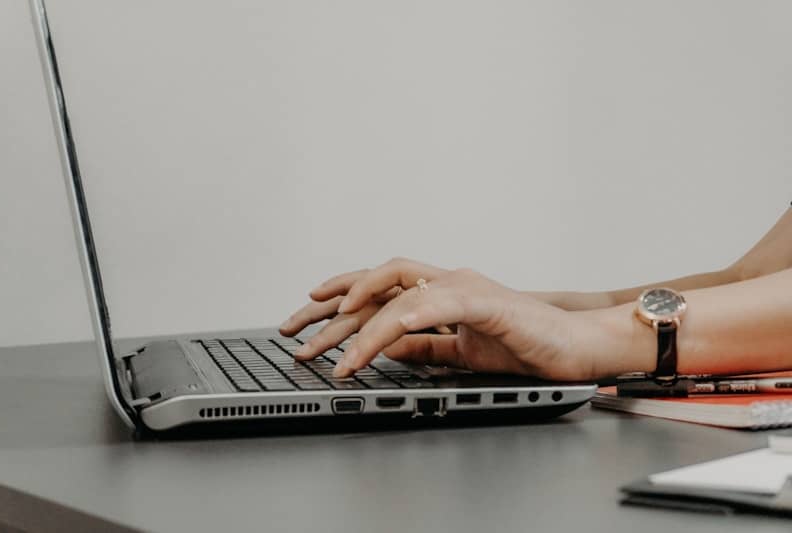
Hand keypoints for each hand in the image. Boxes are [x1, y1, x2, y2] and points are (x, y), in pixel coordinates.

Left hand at [281, 259, 652, 379]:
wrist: (579, 347)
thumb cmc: (527, 346)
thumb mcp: (463, 349)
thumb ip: (427, 344)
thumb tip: (388, 347)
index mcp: (442, 290)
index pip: (382, 285)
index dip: (343, 292)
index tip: (307, 311)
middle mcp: (448, 280)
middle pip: (378, 282)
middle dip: (331, 306)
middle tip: (294, 332)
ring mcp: (466, 286)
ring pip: (398, 294)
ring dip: (360, 326)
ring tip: (332, 357)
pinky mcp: (485, 301)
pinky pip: (433, 307)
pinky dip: (401, 323)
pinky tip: (377, 341)